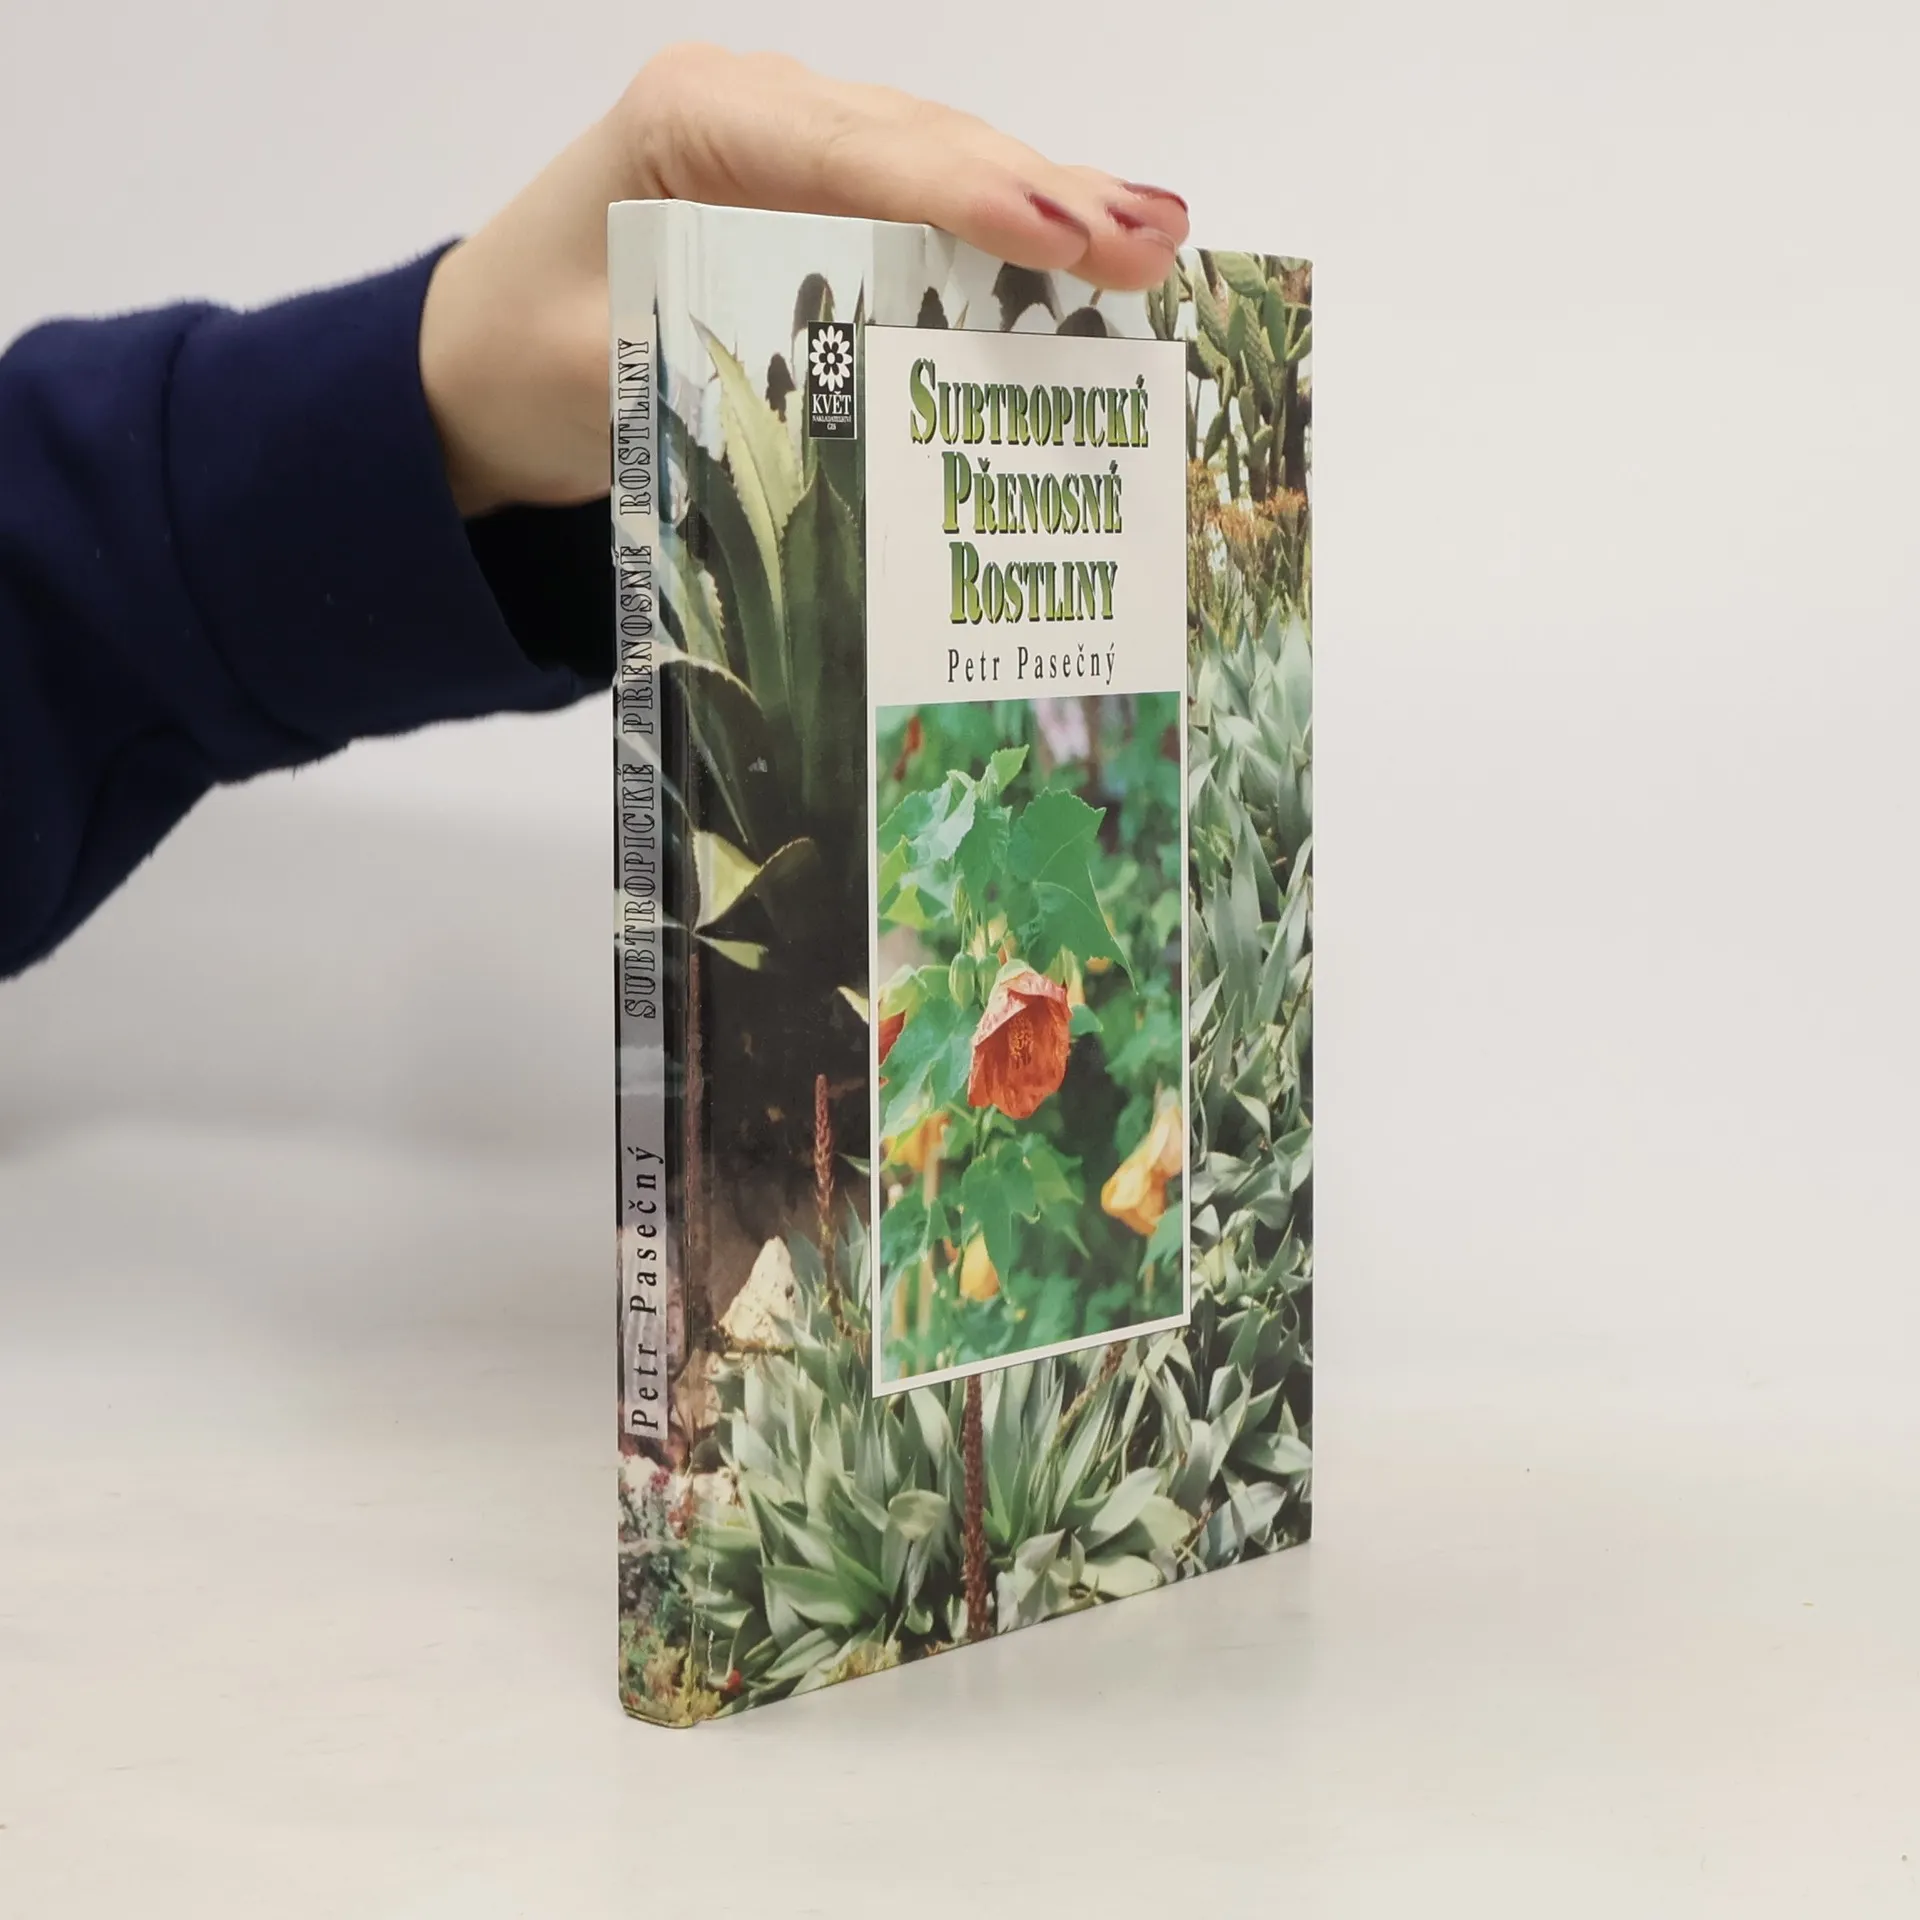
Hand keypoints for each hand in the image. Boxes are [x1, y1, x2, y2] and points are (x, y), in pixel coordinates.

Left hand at [419, 44, 1190, 515]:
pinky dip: (1006, 241)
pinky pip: (923, 211)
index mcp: (693, 124)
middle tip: (1156, 245)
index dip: (973, 195)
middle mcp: (755, 115)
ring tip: (1156, 241)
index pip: (858, 151)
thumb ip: (725, 371)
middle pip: (924, 145)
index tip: (1069, 234)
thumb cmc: (520, 363)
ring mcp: (792, 154)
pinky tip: (1088, 255)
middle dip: (1045, 194)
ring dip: (1050, 207)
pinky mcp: (814, 206)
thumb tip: (865, 416)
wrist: (470, 372)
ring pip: (941, 168)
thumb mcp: (603, 377)